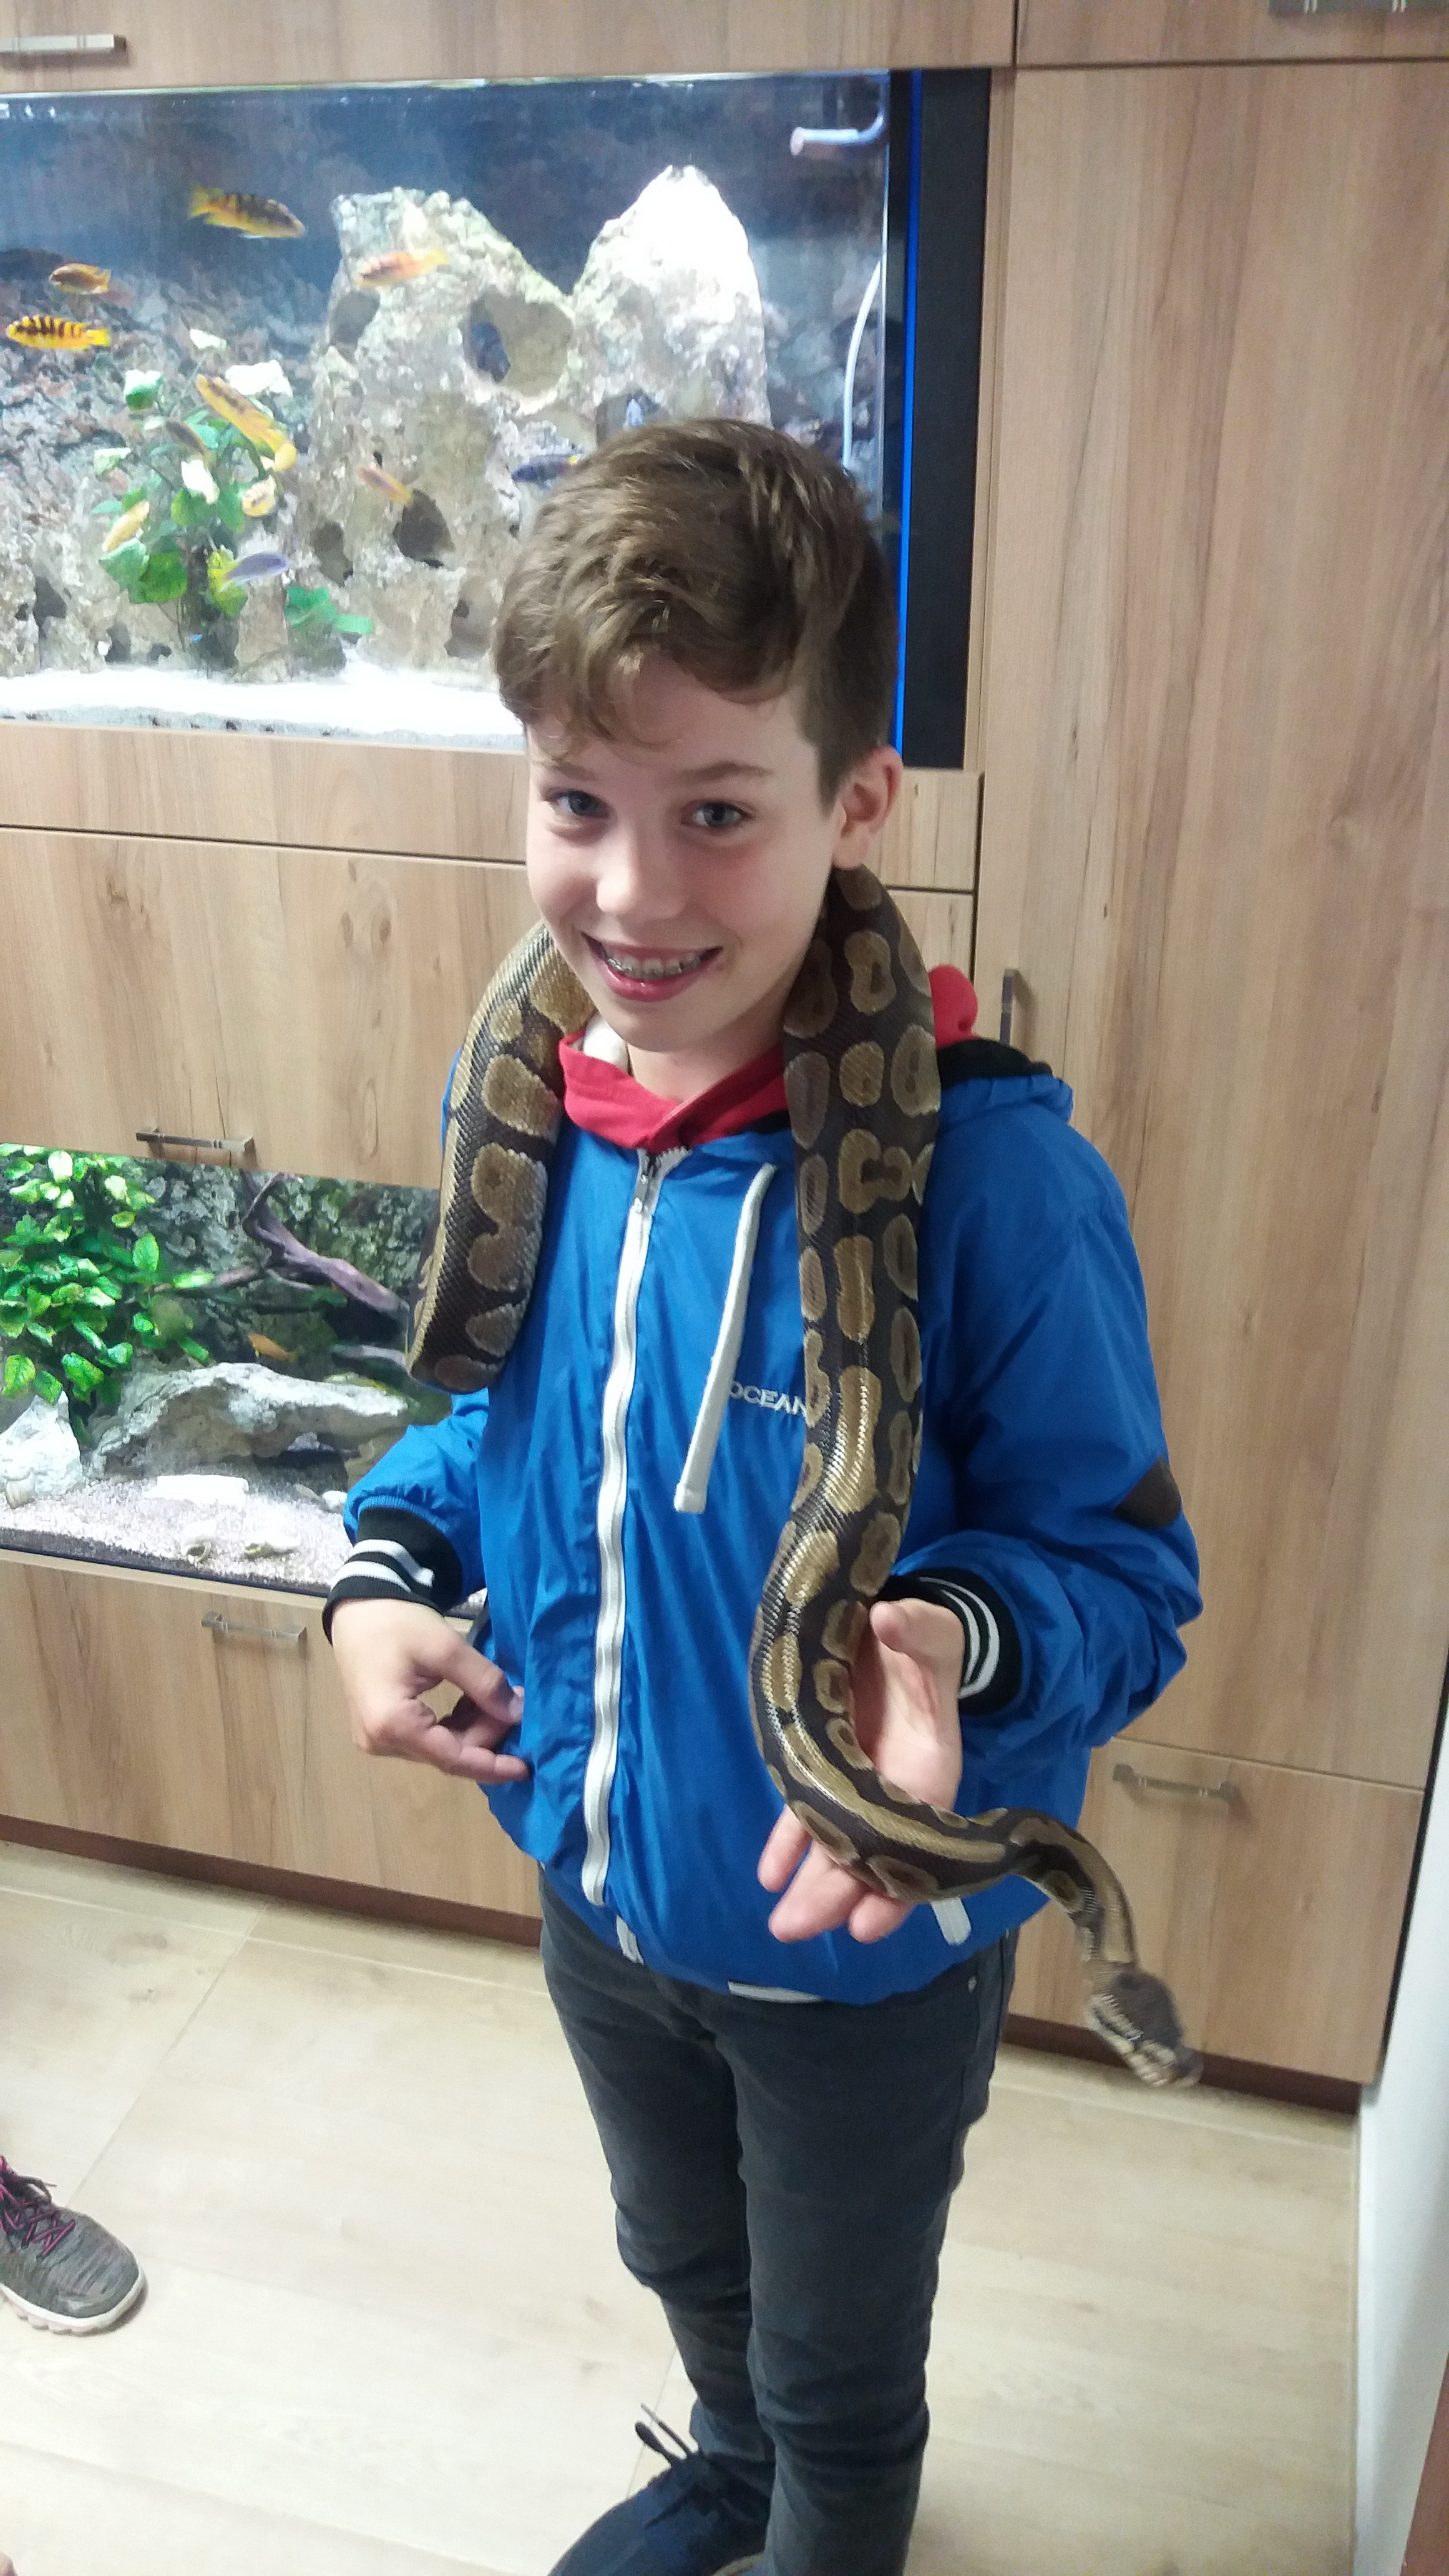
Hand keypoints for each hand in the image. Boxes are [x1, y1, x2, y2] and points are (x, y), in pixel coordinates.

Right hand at [328, 1599, 528, 1783]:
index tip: (526, 1767)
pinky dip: (455, 1724)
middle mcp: (381, 1742)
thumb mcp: (446, 1648)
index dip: (492, 1765)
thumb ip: (483, 1683)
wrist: (359, 1610)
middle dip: (487, 1733)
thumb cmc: (397, 1623)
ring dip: (473, 1728)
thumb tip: (517, 1714)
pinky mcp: (381, 1729)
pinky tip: (472, 1701)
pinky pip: (427, 1738)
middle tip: (515, 1700)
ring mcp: (378, 1738)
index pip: (453, 1758)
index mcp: (392, 1725)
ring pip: (439, 1747)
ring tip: (497, 1697)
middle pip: (447, 1753)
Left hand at [758, 1595, 964, 1944]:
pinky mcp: (825, 1768)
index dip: (895, 1880)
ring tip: (783, 1925)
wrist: (891, 1629)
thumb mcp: (932, 1629)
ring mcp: (858, 1781)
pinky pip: (807, 1814)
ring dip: (812, 1885)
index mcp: (930, 1761)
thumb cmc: (920, 1639)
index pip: (916, 1833)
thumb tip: (891, 1619)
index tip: (867, 1922)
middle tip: (796, 1929)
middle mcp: (897, 1785)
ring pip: (836, 1842)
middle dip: (837, 1894)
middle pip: (870, 1850)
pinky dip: (789, 1844)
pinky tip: (769, 1874)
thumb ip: (917, 1628)